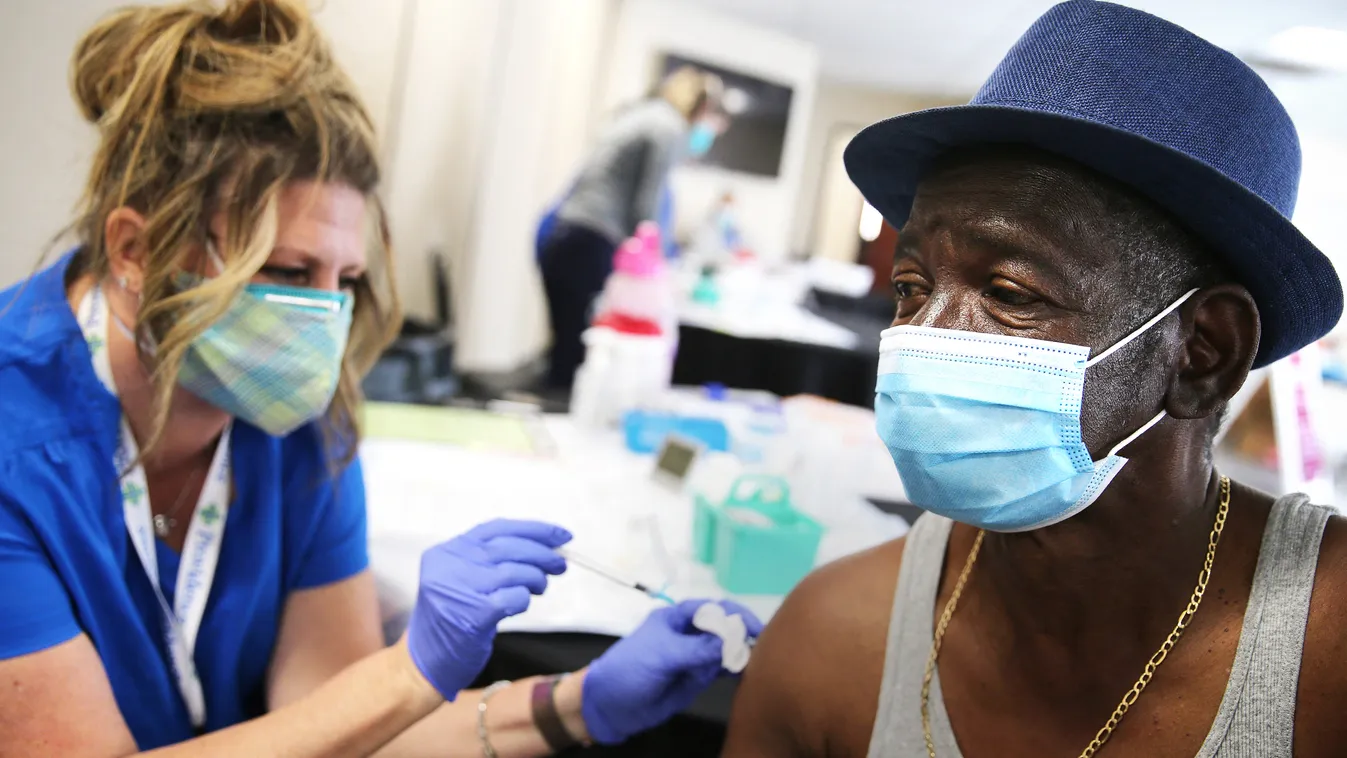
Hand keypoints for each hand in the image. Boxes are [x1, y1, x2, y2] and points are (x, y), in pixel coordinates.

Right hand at [406, 519, 570, 700]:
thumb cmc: (450, 620)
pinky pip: (514, 597)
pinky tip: (521, 604)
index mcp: (446, 552)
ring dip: (536, 578)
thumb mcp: (459, 579)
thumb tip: (544, 547)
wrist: (424, 663)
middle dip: (542, 553)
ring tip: (541, 586)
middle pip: (508, 547)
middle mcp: (449, 565)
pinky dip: (524, 599)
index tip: (560, 535)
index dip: (533, 529)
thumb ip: (490, 560)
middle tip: (560, 564)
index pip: (496, 528)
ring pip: (515, 571)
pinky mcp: (473, 615)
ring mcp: (460, 589)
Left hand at [581, 600, 763, 743]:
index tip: (754, 627)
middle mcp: (688, 634)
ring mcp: (693, 657)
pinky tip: (743, 672)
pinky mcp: (696, 678)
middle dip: (740, 634)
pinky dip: (733, 670)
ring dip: (738, 653)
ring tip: (752, 662)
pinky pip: (719, 670)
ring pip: (724, 649)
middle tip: (757, 647)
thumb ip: (696, 649)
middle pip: (722, 628)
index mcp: (676, 618)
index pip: (711, 608)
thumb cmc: (629, 669)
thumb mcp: (662, 655)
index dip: (734, 614)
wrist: (609, 706)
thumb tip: (730, 639)